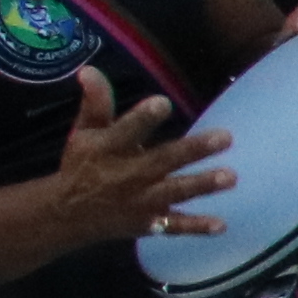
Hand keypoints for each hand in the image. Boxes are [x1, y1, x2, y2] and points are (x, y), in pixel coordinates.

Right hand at [52, 75, 228, 251]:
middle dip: (194, 149)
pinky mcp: (149, 222)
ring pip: (175, 191)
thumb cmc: (81, 165)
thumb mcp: (84, 132)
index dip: (143, 117)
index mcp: (111, 147)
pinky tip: (221, 225)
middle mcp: (129, 174)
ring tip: (231, 177)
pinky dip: (196, 227)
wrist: (67, 214)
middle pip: (164, 159)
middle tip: (226, 137)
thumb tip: (90, 70)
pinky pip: (175, 226)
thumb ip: (96, 103)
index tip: (163, 103)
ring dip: (203, 185)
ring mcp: (141, 200)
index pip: (128, 129)